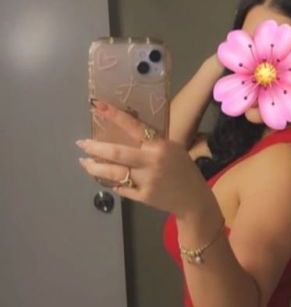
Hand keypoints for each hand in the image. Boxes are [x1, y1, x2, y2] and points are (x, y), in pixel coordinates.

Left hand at [77, 100, 213, 216]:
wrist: (194, 200)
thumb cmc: (184, 170)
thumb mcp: (173, 149)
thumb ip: (152, 143)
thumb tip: (126, 132)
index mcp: (160, 146)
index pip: (133, 126)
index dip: (114, 115)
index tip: (96, 105)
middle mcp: (151, 162)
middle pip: (116, 152)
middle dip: (95, 148)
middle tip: (81, 144)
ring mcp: (146, 181)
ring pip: (114, 172)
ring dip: (95, 167)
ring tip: (85, 163)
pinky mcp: (143, 197)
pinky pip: (121, 187)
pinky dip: (112, 182)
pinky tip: (104, 178)